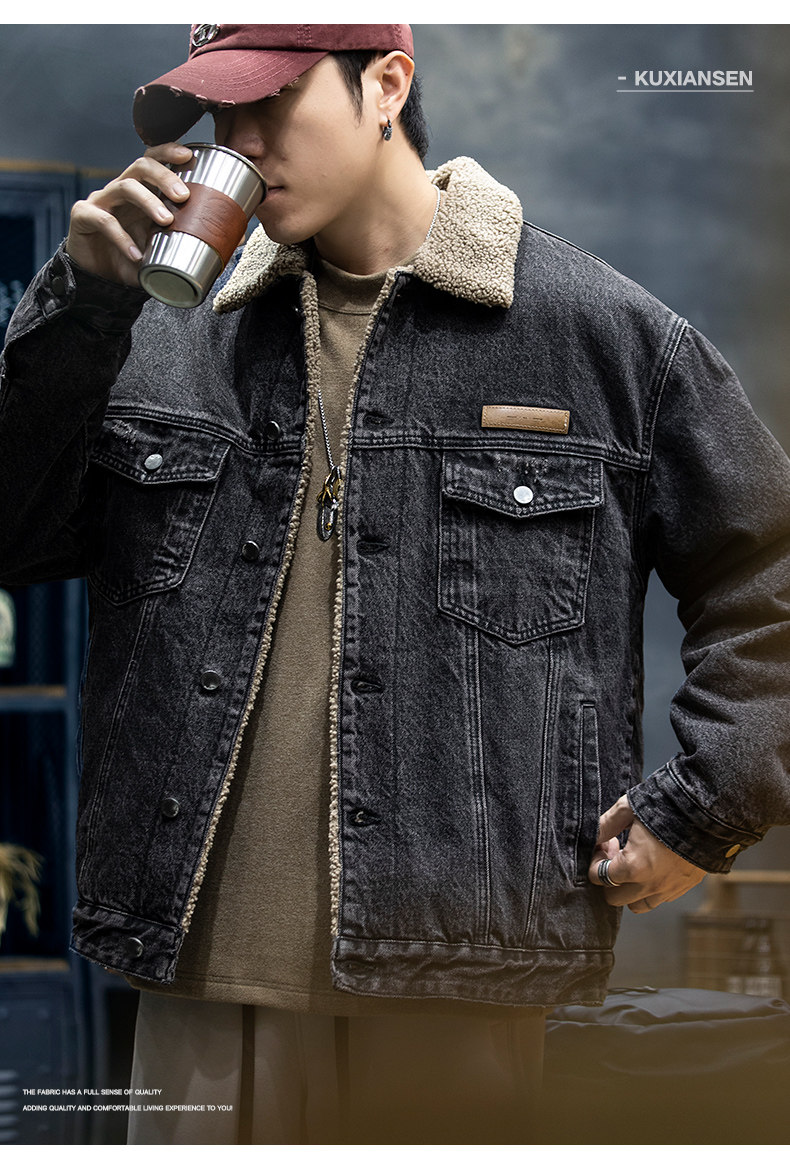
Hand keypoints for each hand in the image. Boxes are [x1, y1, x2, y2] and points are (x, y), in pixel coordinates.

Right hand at [65, 142, 194, 285]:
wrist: (100, 281)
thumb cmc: (133, 260)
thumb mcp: (165, 249)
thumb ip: (192, 242)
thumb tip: (237, 240)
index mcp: (141, 192)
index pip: (152, 161)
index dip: (168, 152)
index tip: (188, 155)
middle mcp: (121, 190)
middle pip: (141, 166)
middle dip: (164, 176)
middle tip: (183, 196)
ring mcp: (101, 200)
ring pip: (124, 186)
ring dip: (148, 201)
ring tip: (166, 221)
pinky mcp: (83, 216)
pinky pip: (103, 219)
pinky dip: (121, 237)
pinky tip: (136, 254)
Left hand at [588, 794, 705, 912]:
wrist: (710, 811)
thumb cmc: (666, 805)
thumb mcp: (628, 808)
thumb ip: (605, 825)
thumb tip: (593, 836)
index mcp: (633, 866)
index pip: (599, 877)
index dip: (595, 860)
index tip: (604, 845)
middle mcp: (650, 885)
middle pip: (615, 898)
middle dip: (609, 878)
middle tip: (617, 854)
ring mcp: (669, 889)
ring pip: (638, 905)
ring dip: (630, 888)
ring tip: (635, 863)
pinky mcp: (684, 887)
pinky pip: (659, 899)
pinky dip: (650, 888)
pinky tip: (653, 864)